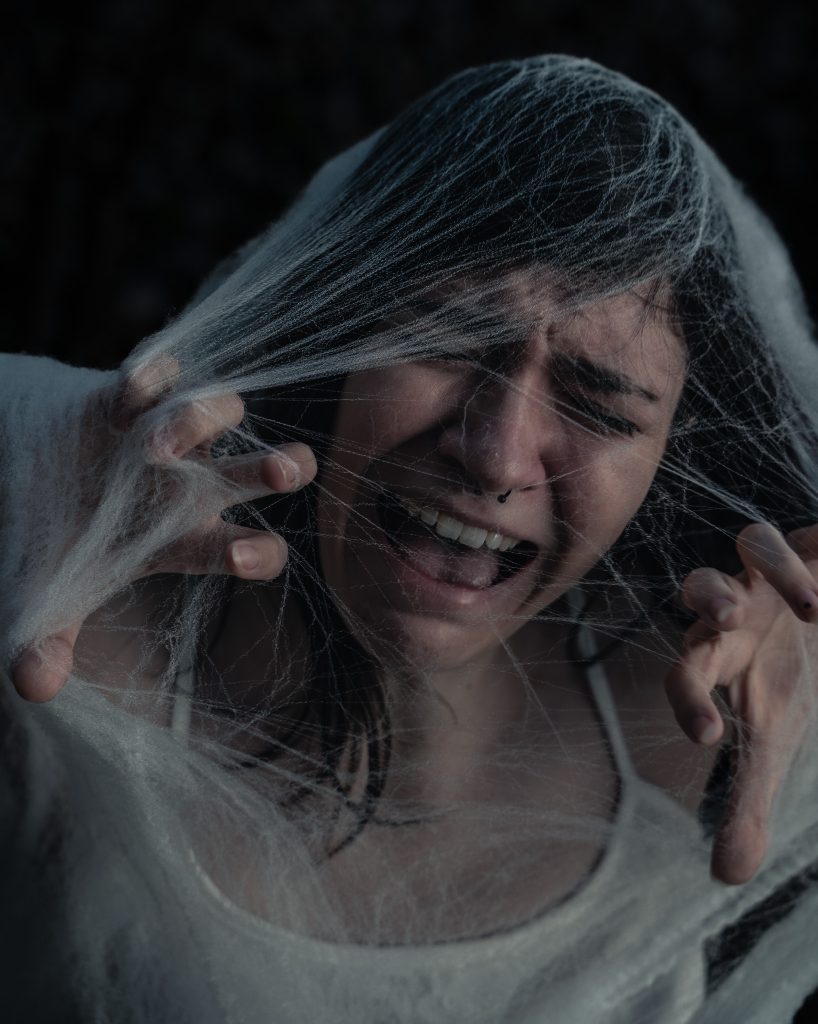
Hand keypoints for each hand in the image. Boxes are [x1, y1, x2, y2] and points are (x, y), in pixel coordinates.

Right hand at [11, 356, 316, 703]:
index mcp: (187, 535)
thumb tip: (32, 689)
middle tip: (287, 472)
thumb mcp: (58, 585)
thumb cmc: (69, 529)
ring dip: (195, 423)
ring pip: (217, 411)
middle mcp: (197, 480)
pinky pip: (162, 372)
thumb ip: (50, 633)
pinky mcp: (143, 388)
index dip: (253, 554)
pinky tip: (130, 391)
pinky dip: (150, 377)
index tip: (244, 555)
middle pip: (256, 471)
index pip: (242, 549)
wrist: (46, 456)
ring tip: (154, 446)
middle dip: (272, 469)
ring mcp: (175, 430)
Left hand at [665, 522, 817, 884]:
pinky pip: (810, 532)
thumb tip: (725, 878)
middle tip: (735, 621)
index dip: (689, 700)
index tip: (711, 737)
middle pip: (698, 590)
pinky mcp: (812, 547)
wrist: (813, 623)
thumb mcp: (771, 741)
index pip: (684, 673)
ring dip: (774, 567)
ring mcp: (769, 573)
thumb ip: (746, 800)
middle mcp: (731, 609)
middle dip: (710, 601)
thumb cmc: (778, 682)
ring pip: (750, 545)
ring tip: (813, 604)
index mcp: (713, 657)